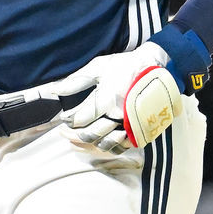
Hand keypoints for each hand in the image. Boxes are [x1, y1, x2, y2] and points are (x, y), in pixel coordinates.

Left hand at [60, 42, 182, 155]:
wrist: (157, 68)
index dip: (68, 120)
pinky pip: (121, 147)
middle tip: (65, 130)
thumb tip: (55, 90)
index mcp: (106, 101)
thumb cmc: (126, 66)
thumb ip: (76, 81)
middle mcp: (118, 117)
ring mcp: (130, 126)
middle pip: (89, 135)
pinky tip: (100, 141)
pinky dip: (108, 147)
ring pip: (104, 144)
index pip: (79, 119)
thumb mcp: (98, 68)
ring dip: (89, 143)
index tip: (63, 117)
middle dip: (73, 134)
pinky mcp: (140, 131)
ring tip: (79, 137)